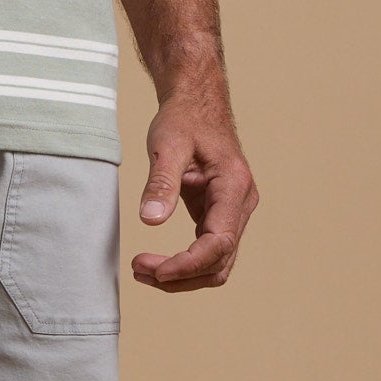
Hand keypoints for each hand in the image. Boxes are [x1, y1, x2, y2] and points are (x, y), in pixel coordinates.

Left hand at [132, 89, 257, 292]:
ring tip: (144, 273)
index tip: (155, 271)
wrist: (196, 104)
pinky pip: (208, 252)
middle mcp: (241, 204)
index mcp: (233, 187)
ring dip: (183, 276)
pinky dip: (185, 264)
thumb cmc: (184, 119)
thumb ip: (160, 183)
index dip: (188, 264)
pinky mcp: (219, 215)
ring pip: (216, 263)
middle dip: (181, 275)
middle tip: (139, 271)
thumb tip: (149, 220)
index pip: (219, 243)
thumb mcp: (167, 145)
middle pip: (219, 261)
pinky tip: (157, 264)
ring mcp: (233, 212)